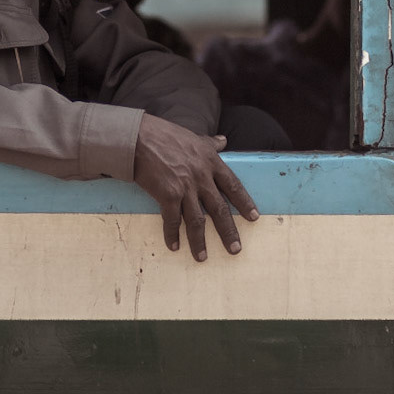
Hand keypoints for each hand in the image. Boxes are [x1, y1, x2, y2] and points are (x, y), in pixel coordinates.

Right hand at [132, 114, 259, 260]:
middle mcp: (202, 177)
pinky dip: (172, 235)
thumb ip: (210, 143)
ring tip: (202, 257)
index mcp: (211, 162)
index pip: (233, 186)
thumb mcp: (194, 137)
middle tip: (235, 249)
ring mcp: (185, 187)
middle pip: (219, 209)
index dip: (244, 203)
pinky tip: (174, 246)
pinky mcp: (167, 195)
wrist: (139, 138)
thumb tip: (223, 140)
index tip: (253, 218)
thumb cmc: (165, 135)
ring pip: (197, 220)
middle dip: (228, 231)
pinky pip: (172, 220)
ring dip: (199, 241)